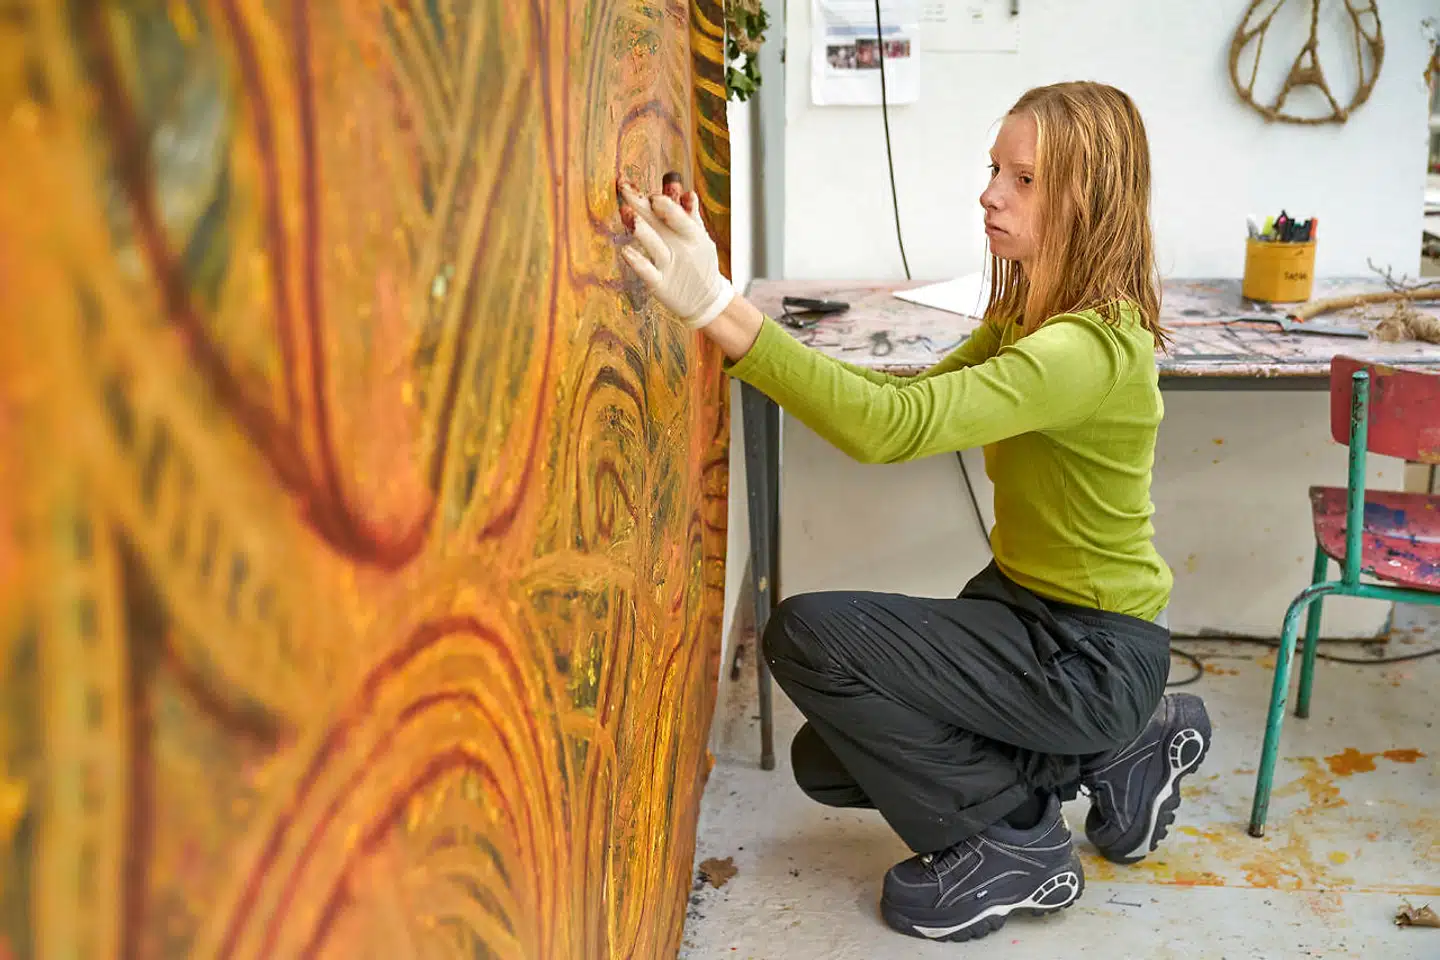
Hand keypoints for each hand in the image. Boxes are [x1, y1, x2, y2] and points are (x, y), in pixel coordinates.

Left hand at [618, 179, 733, 329]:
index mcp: (693, 235)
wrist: (706, 301)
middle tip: (625, 189)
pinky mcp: (660, 285)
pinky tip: (625, 251)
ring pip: (654, 246)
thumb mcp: (700, 238)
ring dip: (641, 230)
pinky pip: (647, 272)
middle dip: (643, 206)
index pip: (679, 217)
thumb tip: (686, 192)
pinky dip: (637, 262)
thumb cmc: (699, 263)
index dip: (667, 206)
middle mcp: (681, 250)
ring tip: (626, 213)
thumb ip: (690, 215)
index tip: (653, 195)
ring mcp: (670, 268)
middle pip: (661, 225)